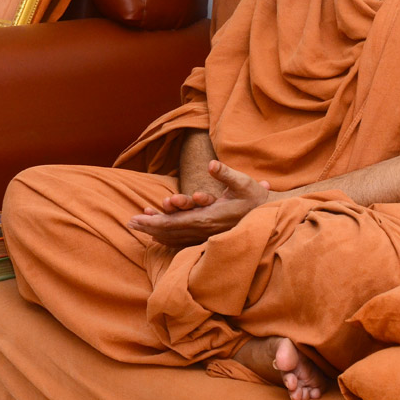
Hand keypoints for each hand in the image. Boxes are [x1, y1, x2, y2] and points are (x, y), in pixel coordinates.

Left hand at [127, 160, 269, 247]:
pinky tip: (158, 231)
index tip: (136, 218)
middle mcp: (204, 228)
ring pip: (175, 234)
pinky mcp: (208, 233)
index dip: (154, 221)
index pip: (174, 222)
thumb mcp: (243, 182)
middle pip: (170, 230)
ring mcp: (206, 233)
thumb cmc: (255, 198)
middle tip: (130, 222)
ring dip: (156, 229)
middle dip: (149, 226)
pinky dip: (168, 233)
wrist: (270, 216)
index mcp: (209, 217)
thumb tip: (211, 164)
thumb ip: (226, 173)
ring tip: (140, 222)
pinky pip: (183, 236)